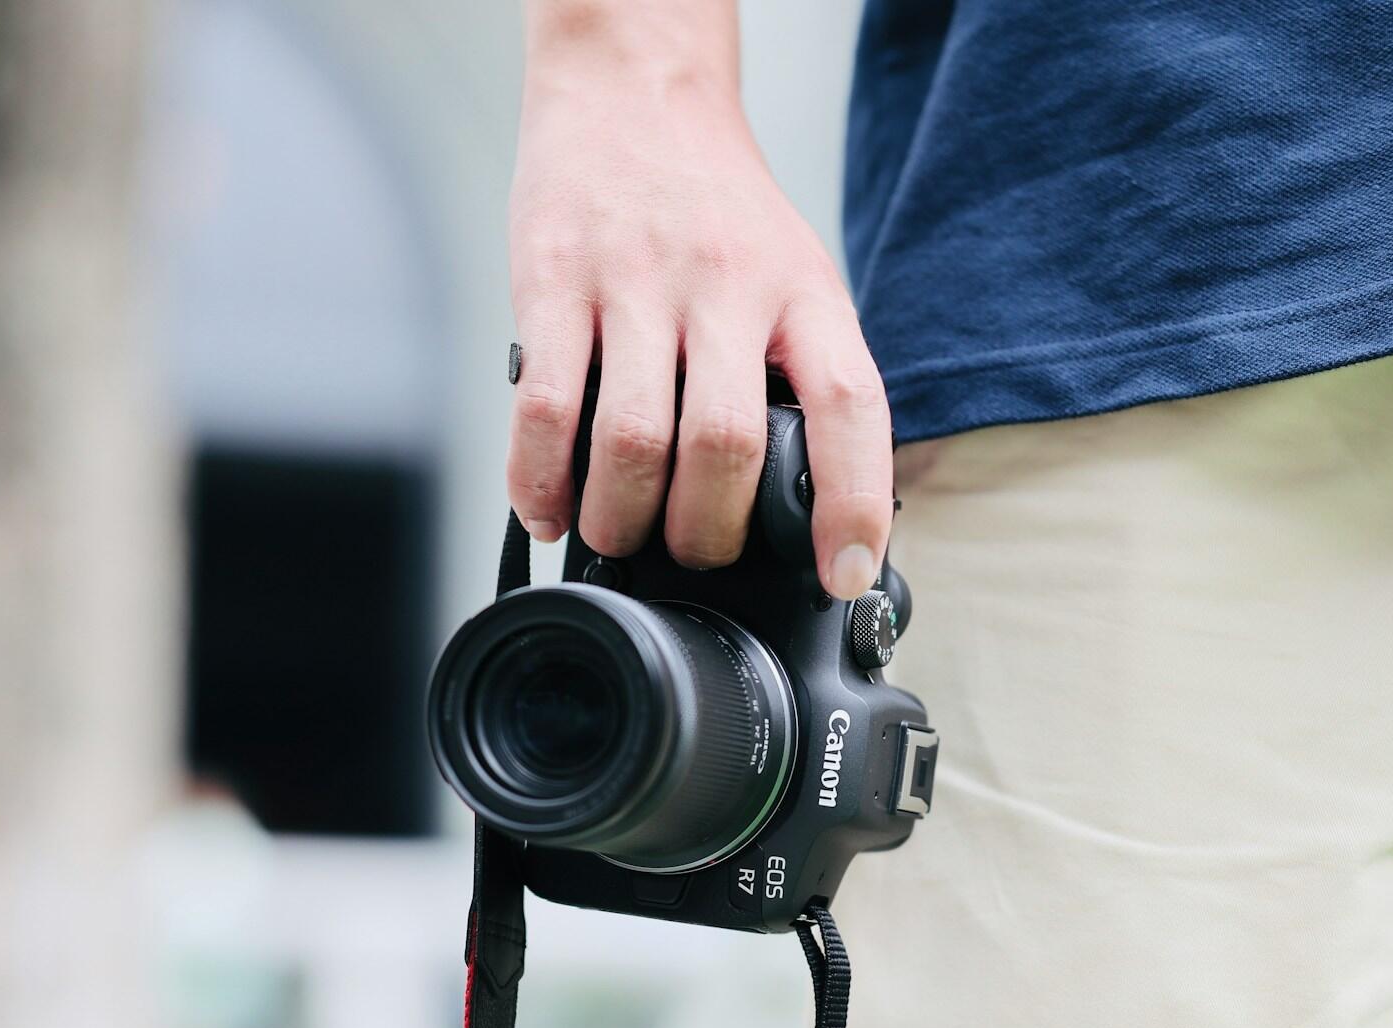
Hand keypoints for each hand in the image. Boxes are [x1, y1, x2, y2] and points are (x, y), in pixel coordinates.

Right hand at [504, 21, 891, 599]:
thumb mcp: (791, 275)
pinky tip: (547, 505)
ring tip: (616, 533)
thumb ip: (798, 375)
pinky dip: (540, 481)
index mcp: (803, 293)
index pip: (850, 406)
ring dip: (621, 519)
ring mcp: (637, 284)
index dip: (852, 503)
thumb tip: (808, 505)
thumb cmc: (714, 207)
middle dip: (703, 534)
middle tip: (690, 551)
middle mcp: (727, 287)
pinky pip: (543, 408)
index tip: (843, 572)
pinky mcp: (554, 283)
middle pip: (726, 445)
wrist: (633, 90)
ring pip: (634, 440)